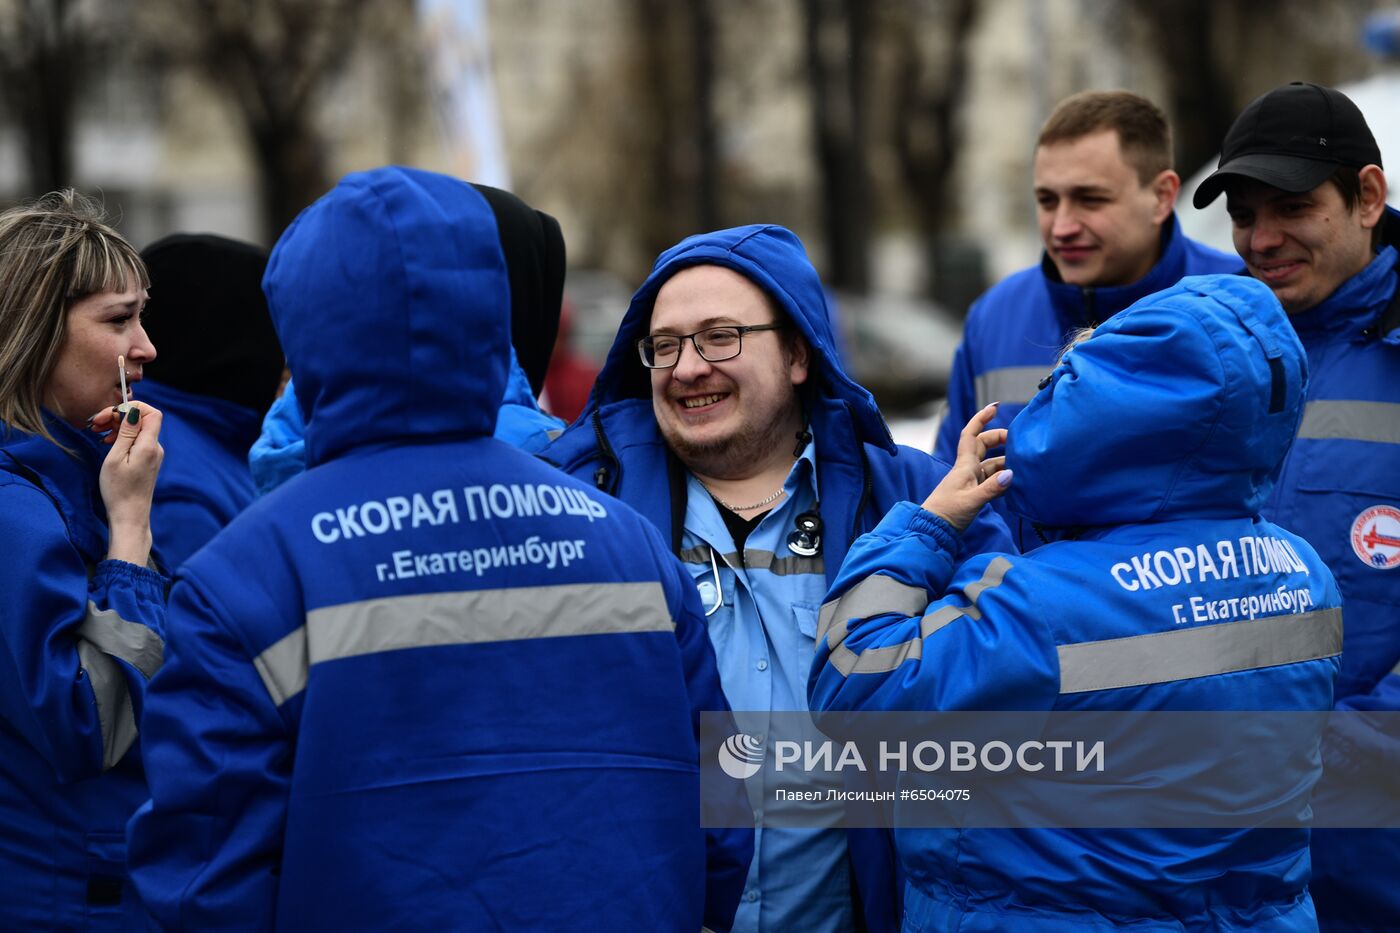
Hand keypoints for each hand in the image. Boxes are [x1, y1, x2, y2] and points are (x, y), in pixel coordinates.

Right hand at [95, 402, 164, 564]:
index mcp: (149, 445)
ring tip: (96, 432)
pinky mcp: (147, 462)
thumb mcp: (116, 458)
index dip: (132, 407)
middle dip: (118, 416)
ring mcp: (152, 455)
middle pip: (142, 420)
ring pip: (138, 430)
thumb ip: (126, 433)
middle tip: (94, 423)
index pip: (152, 413)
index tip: (109, 414)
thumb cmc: (118, 490)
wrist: (129, 516)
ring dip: (117, 426)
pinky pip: (136, 441)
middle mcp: (155, 448)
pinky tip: (107, 442)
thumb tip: (133, 412)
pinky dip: (121, 437)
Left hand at [921, 403, 1010, 532]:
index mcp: (964, 465)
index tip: (995, 407)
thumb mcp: (972, 500)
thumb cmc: (947, 512)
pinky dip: (1003, 478)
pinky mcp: (974, 493)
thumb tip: (1011, 473)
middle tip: (1017, 440)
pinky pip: (992, 479)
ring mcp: (971, 481)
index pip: (971, 434)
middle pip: (983, 445)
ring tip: (1022, 464)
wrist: (933, 529)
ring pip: (990, 464)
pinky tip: (1015, 482)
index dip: (981, 418)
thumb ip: (992, 488)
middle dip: (999, 439)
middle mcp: (968, 469)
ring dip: (1005, 461)